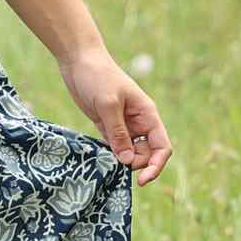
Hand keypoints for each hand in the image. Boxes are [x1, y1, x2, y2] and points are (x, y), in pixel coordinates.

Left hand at [56, 47, 171, 186]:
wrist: (79, 60)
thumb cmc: (97, 76)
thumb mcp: (108, 104)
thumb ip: (118, 133)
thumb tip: (128, 162)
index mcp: (147, 115)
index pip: (162, 147)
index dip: (156, 165)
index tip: (140, 179)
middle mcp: (138, 122)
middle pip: (146, 153)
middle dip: (136, 165)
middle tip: (116, 167)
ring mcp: (123, 124)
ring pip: (130, 152)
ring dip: (122, 161)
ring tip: (107, 163)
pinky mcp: (107, 125)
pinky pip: (114, 147)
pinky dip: (110, 155)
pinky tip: (101, 158)